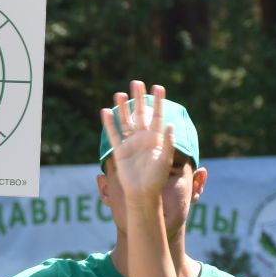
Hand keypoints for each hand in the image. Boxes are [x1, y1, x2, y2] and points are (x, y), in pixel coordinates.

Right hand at [100, 80, 175, 204]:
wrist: (142, 194)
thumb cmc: (157, 179)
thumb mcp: (165, 160)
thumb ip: (167, 142)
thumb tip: (170, 125)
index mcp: (156, 139)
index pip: (157, 116)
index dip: (158, 102)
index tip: (158, 87)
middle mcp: (143, 139)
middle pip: (140, 114)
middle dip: (139, 99)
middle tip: (136, 83)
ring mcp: (131, 144)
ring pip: (125, 121)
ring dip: (122, 108)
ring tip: (120, 94)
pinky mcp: (120, 151)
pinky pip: (113, 134)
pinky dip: (109, 124)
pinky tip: (105, 111)